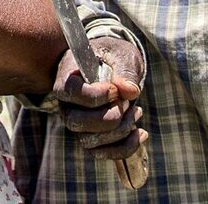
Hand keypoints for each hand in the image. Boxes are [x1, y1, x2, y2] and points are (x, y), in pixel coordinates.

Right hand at [53, 37, 147, 160]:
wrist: (111, 66)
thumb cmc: (112, 56)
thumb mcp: (120, 54)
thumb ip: (125, 70)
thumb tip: (130, 91)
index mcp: (67, 76)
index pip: (70, 92)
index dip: (95, 96)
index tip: (115, 90)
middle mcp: (66, 103)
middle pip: (77, 122)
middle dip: (110, 117)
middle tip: (127, 102)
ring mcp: (77, 122)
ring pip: (89, 141)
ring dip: (120, 132)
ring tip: (137, 112)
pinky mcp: (90, 136)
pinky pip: (101, 153)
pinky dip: (124, 148)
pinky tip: (140, 133)